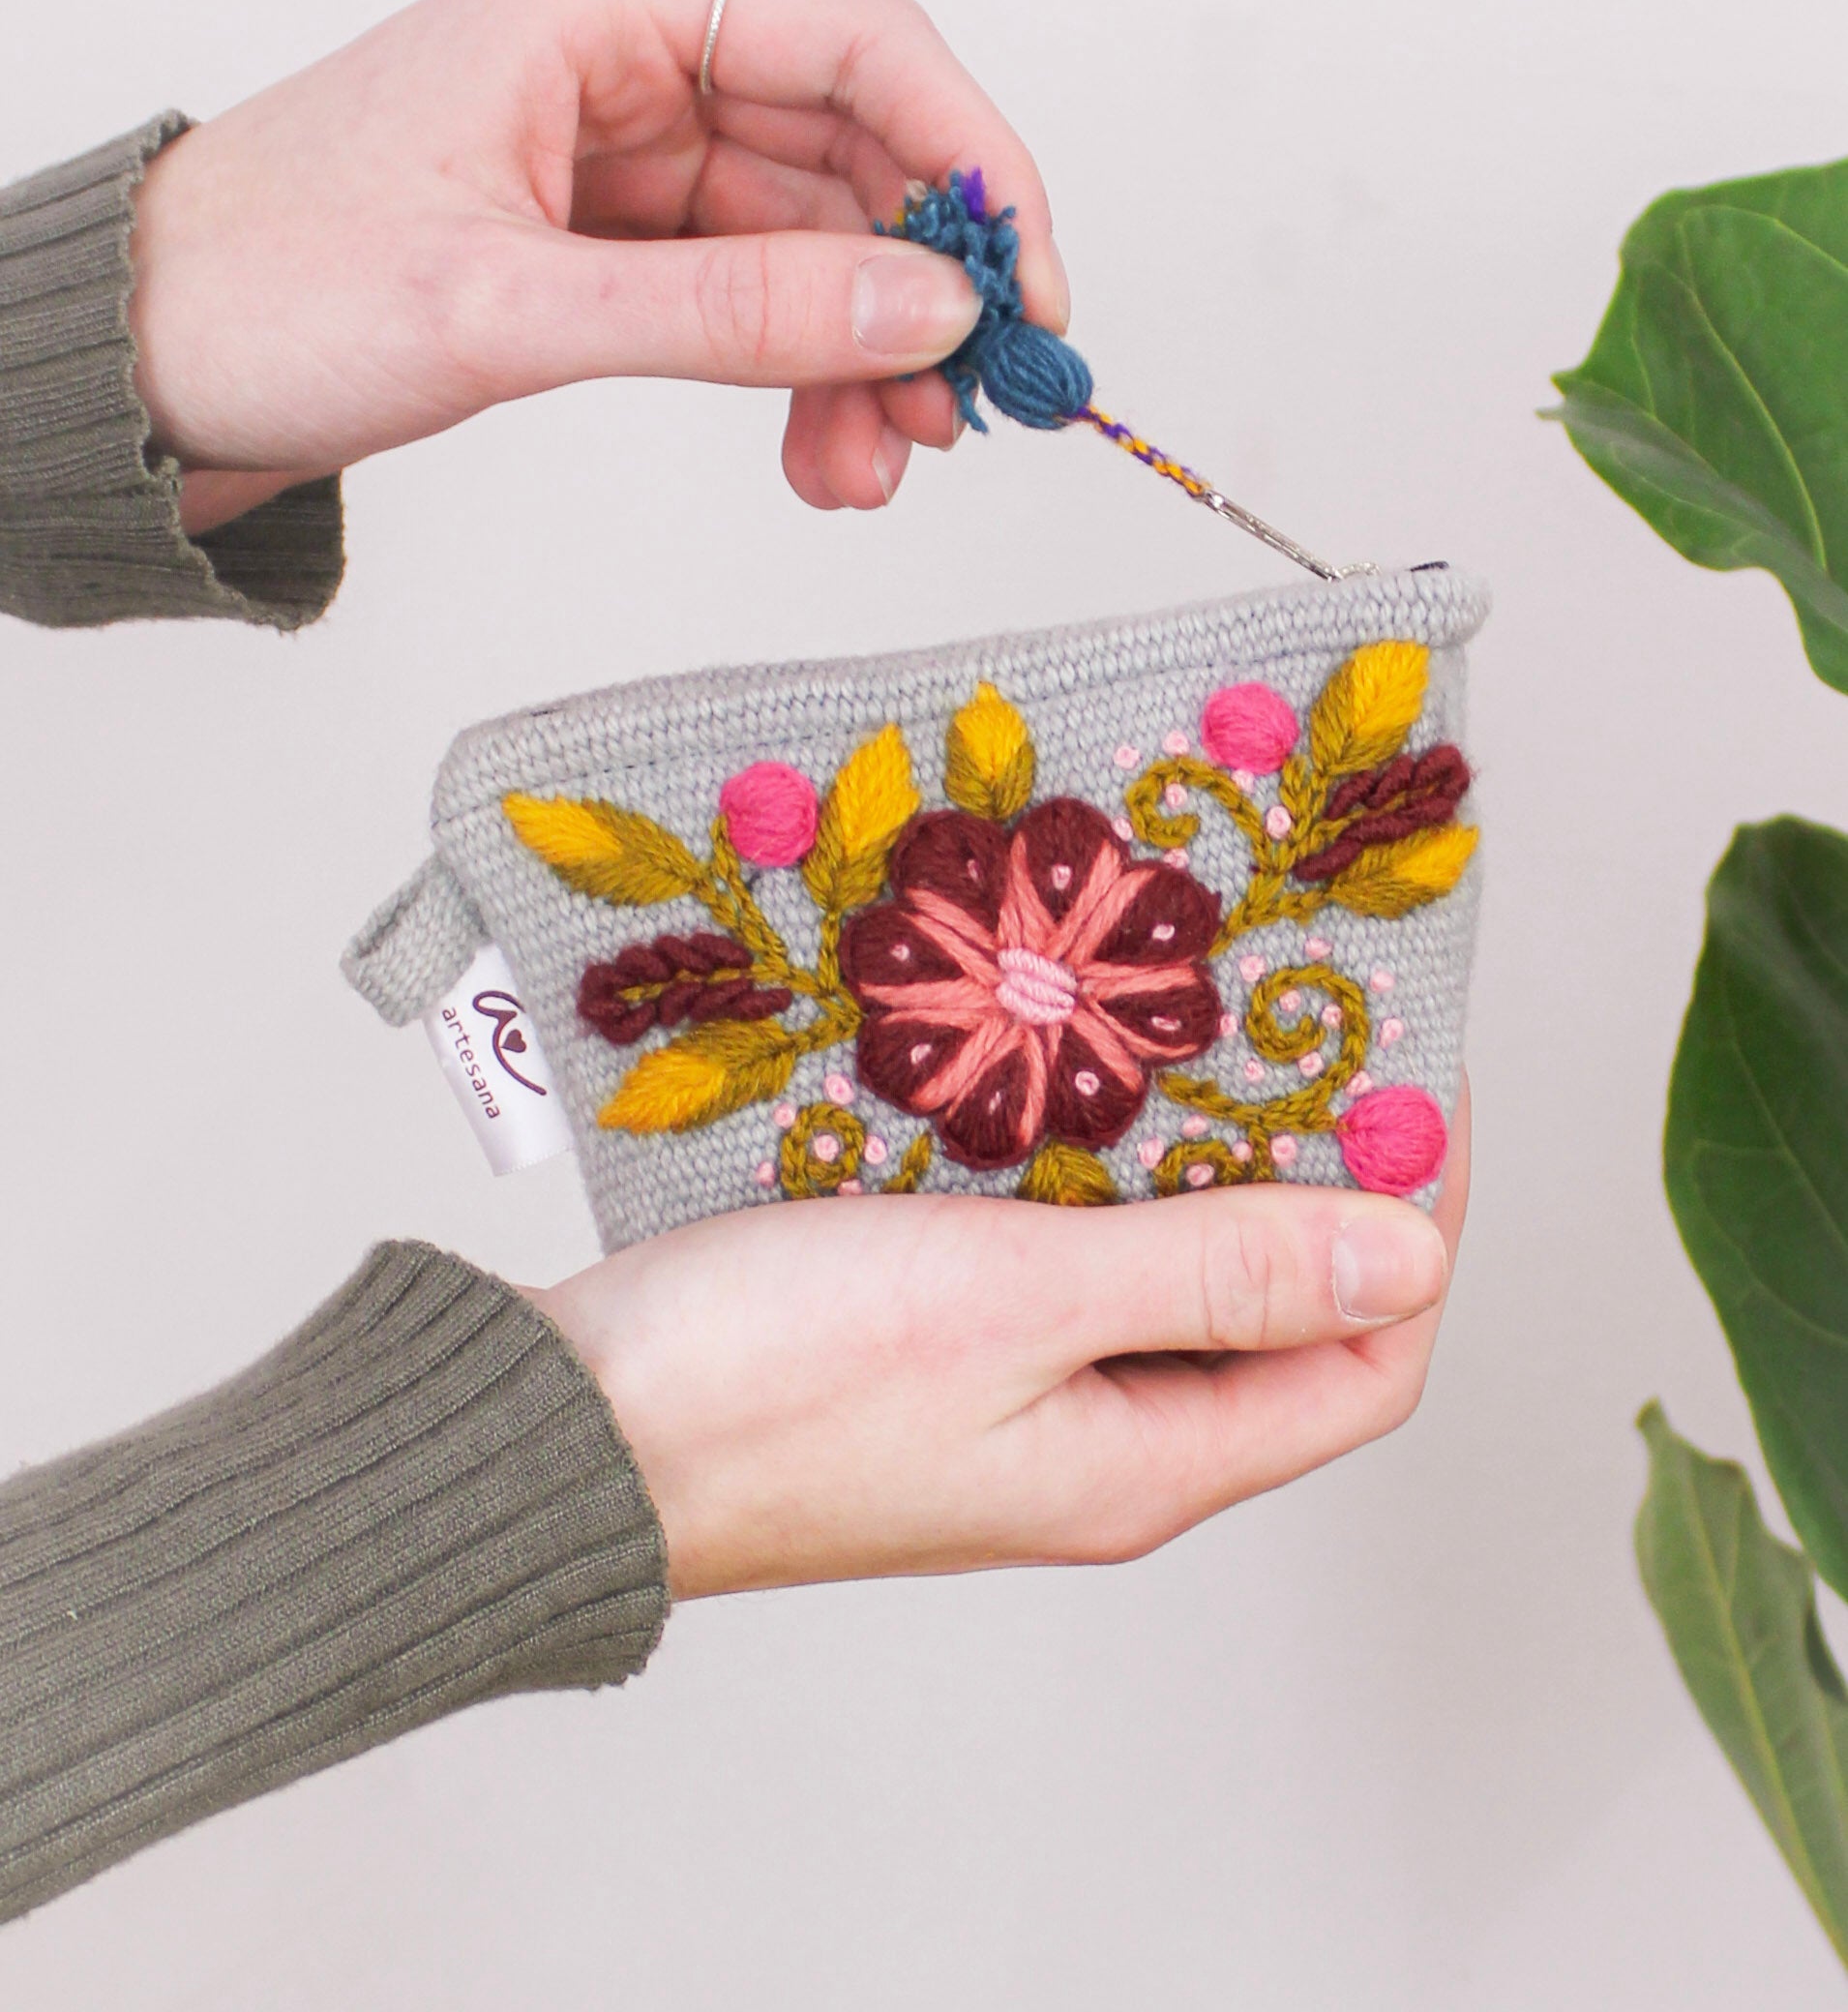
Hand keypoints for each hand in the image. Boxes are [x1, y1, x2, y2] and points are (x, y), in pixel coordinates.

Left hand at [128, 0, 1067, 533]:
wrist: (144, 367)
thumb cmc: (268, 289)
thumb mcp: (512, 306)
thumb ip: (733, 310)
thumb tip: (928, 309)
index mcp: (600, 6)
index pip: (858, 48)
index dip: (970, 164)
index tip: (1029, 290)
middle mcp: (631, 64)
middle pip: (853, 158)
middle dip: (920, 293)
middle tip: (967, 414)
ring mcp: (626, 159)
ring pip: (814, 249)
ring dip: (865, 362)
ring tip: (877, 470)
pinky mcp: (610, 246)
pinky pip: (753, 304)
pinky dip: (801, 382)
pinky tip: (823, 458)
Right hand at [533, 1085, 1467, 1598]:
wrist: (564, 1429)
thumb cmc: (771, 1380)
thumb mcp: (1017, 1303)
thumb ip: (1212, 1275)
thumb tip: (1411, 1255)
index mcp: (1146, 1466)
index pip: (1368, 1360)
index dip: (1416, 1226)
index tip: (1411, 1085)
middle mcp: (1099, 1451)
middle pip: (1276, 1318)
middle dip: (1314, 1179)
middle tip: (1305, 1029)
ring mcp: (1016, 1408)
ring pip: (1168, 1282)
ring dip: (1200, 1165)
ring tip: (1201, 1032)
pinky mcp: (941, 1358)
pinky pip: (1068, 1263)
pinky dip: (1096, 1175)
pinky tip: (1071, 1083)